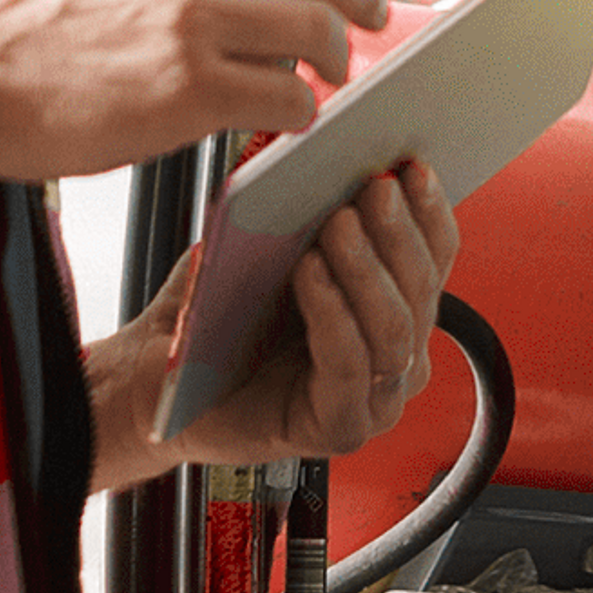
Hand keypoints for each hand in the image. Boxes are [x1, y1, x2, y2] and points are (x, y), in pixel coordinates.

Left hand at [88, 161, 461, 490]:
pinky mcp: (339, 430)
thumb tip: (348, 162)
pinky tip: (312, 274)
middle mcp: (396, 358)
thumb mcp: (275, 248)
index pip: (436, 256)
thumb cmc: (218, 314)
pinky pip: (351, 368)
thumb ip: (317, 215)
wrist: (157, 375)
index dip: (429, 209)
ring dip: (367, 269)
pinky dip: (334, 314)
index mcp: (394, 308)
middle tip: (374, 187)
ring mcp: (374, 399)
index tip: (412, 165)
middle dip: (398, 233)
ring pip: (395, 328)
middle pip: (422, 290)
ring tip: (338, 225)